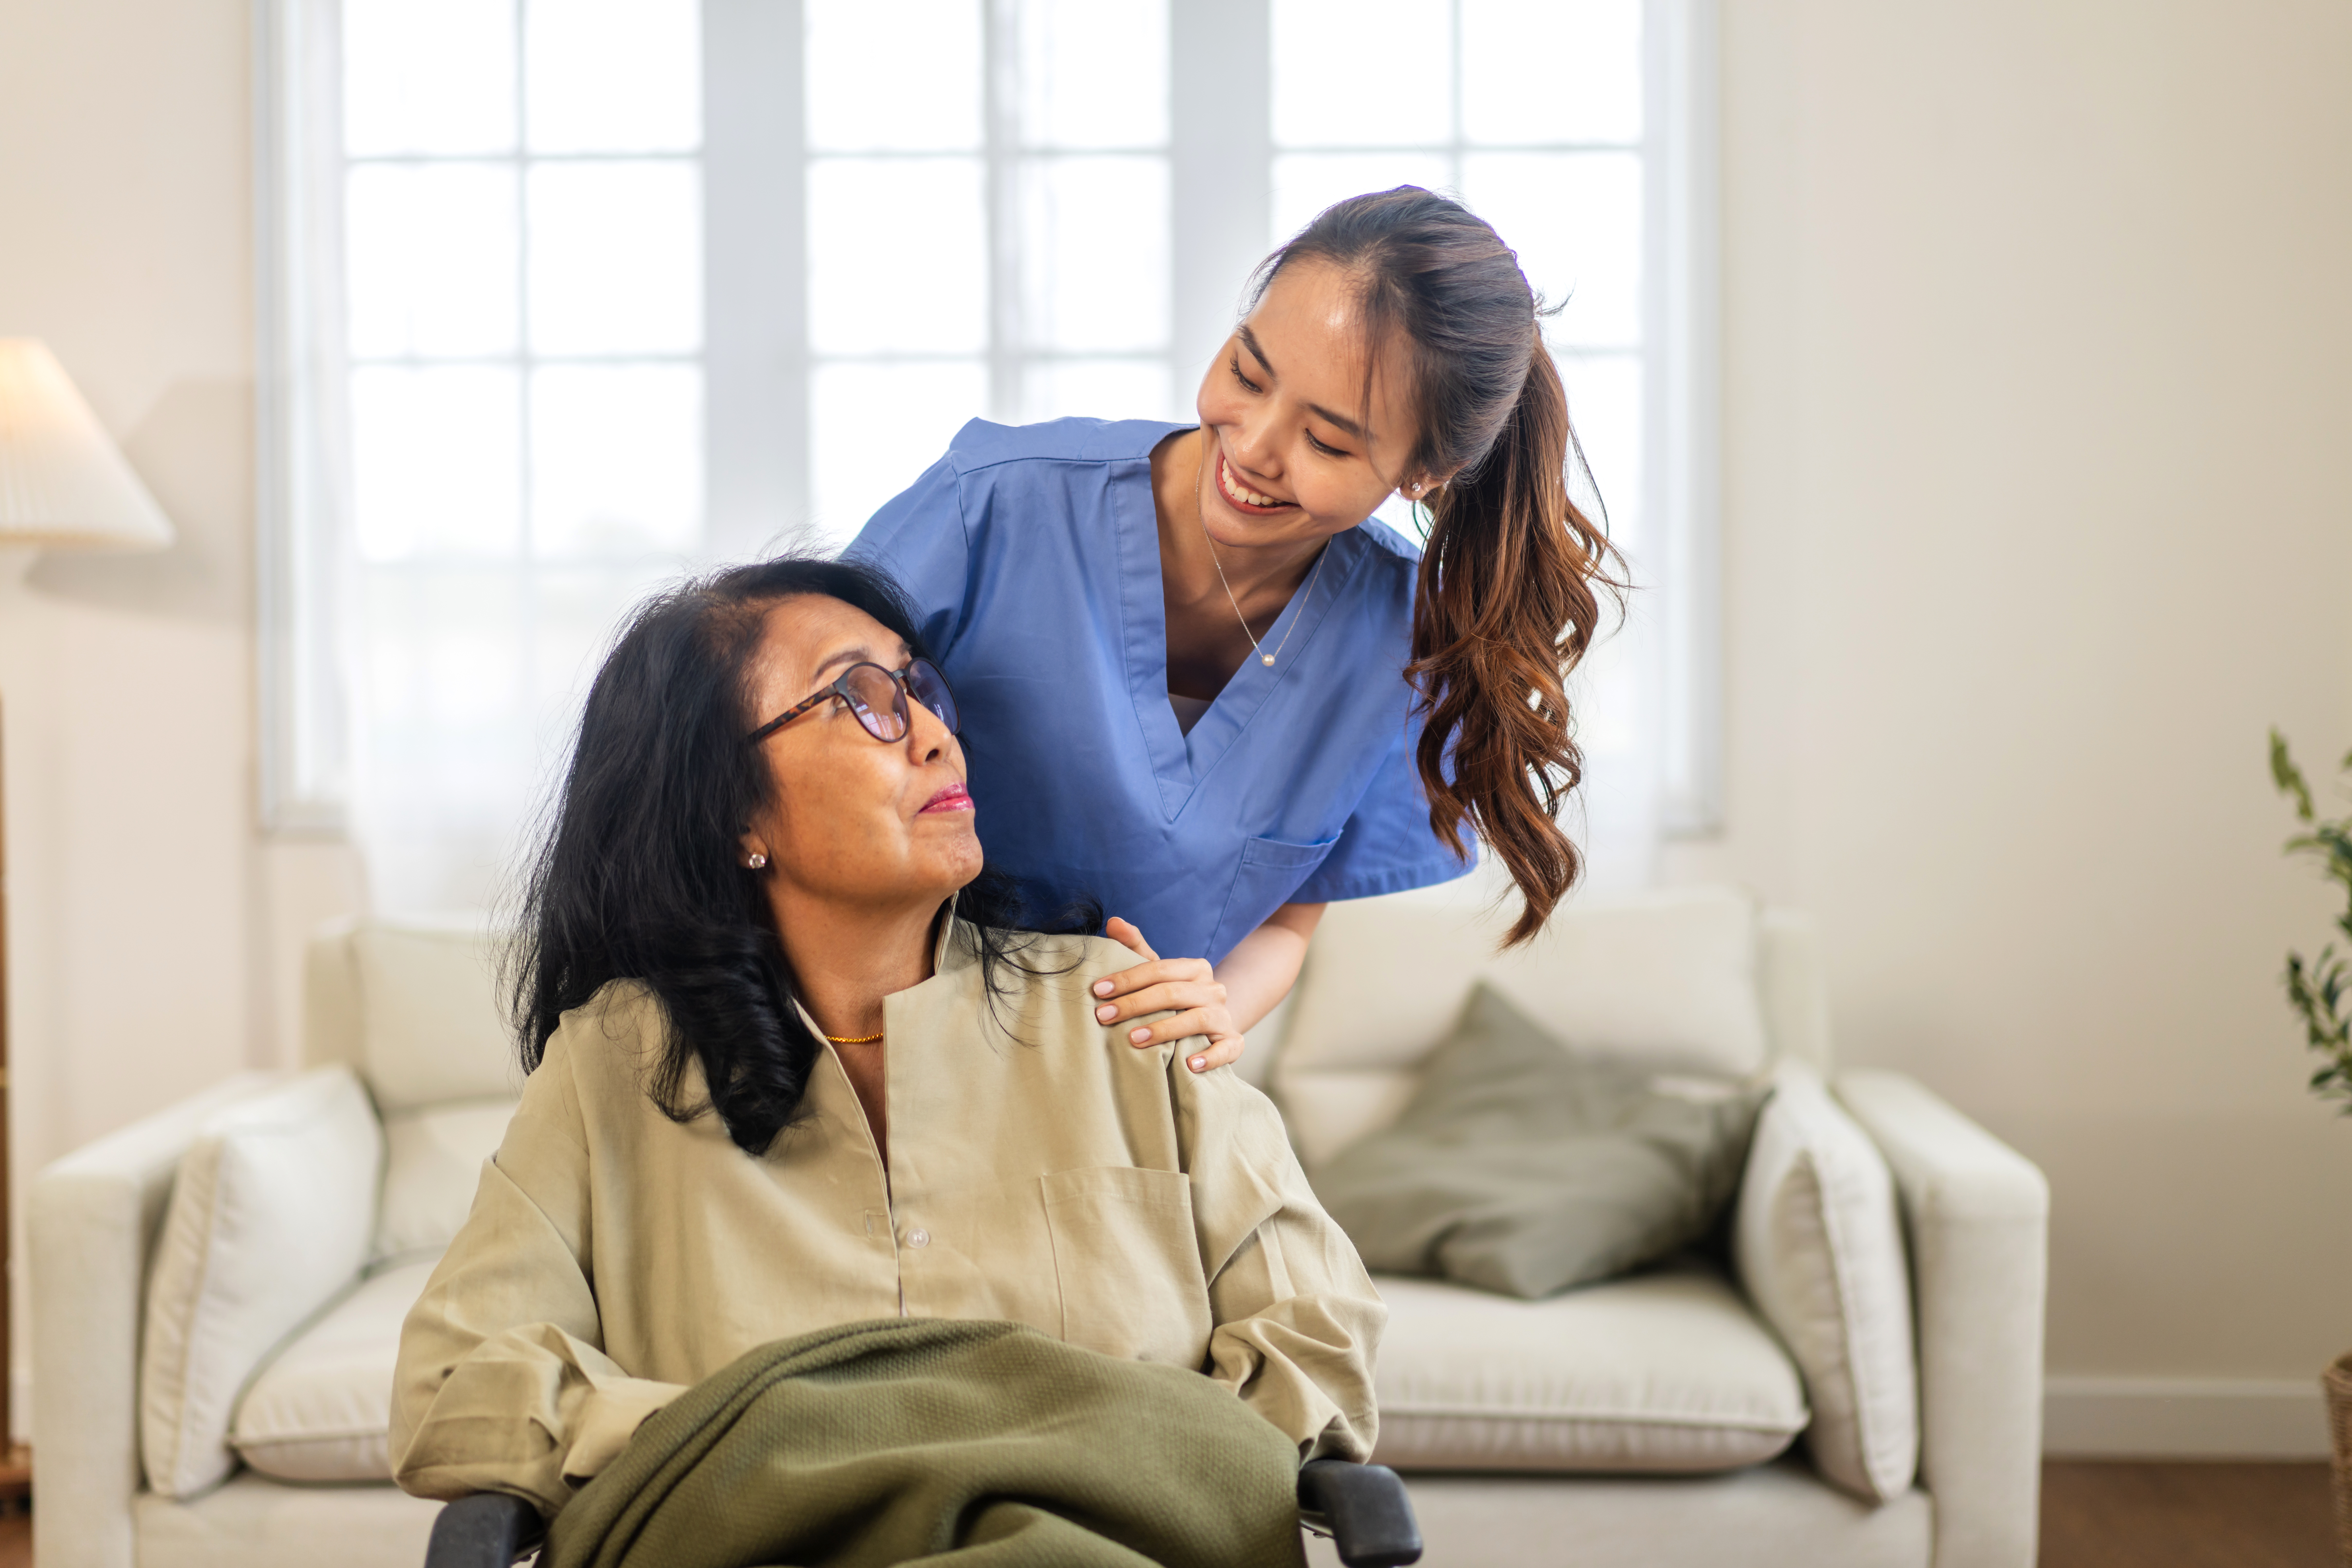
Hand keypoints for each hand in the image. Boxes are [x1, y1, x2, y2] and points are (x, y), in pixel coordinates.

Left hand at [1093, 917, 1244, 1073]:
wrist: (1210, 1028)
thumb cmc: (1175, 999)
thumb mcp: (1157, 973)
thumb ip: (1136, 947)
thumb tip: (1113, 921)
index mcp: (1196, 969)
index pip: (1159, 969)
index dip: (1127, 978)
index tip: (1098, 990)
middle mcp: (1213, 990)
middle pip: (1173, 993)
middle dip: (1135, 1004)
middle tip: (1104, 1016)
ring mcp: (1225, 1016)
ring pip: (1197, 1020)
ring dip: (1164, 1029)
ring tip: (1133, 1039)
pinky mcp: (1233, 1043)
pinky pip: (1226, 1049)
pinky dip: (1209, 1057)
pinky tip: (1189, 1065)